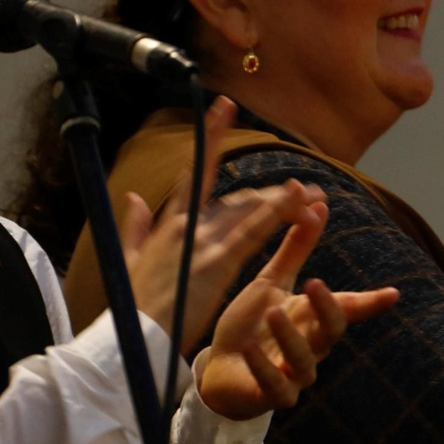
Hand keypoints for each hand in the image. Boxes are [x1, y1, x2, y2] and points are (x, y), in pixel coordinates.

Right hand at [123, 96, 326, 352]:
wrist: (133, 337)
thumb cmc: (134, 305)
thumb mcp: (129, 259)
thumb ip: (136, 225)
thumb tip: (133, 196)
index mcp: (170, 224)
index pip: (196, 172)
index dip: (212, 137)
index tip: (227, 106)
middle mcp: (189, 225)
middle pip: (238, 197)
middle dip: (272, 193)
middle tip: (305, 190)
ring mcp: (204, 242)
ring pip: (250, 208)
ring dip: (284, 199)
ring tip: (314, 194)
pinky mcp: (218, 263)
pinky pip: (253, 232)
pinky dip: (276, 213)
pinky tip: (298, 201)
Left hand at [198, 203, 399, 419]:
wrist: (218, 369)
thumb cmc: (250, 325)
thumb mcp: (271, 282)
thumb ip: (296, 250)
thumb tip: (318, 206)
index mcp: (312, 318)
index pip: (347, 309)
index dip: (370, 302)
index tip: (393, 294)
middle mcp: (311, 347)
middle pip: (331, 330)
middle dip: (327, 308)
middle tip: (314, 282)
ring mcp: (294, 375)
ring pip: (305, 360)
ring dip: (289, 336)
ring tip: (272, 312)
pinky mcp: (270, 397)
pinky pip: (275, 387)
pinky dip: (263, 368)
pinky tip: (250, 348)